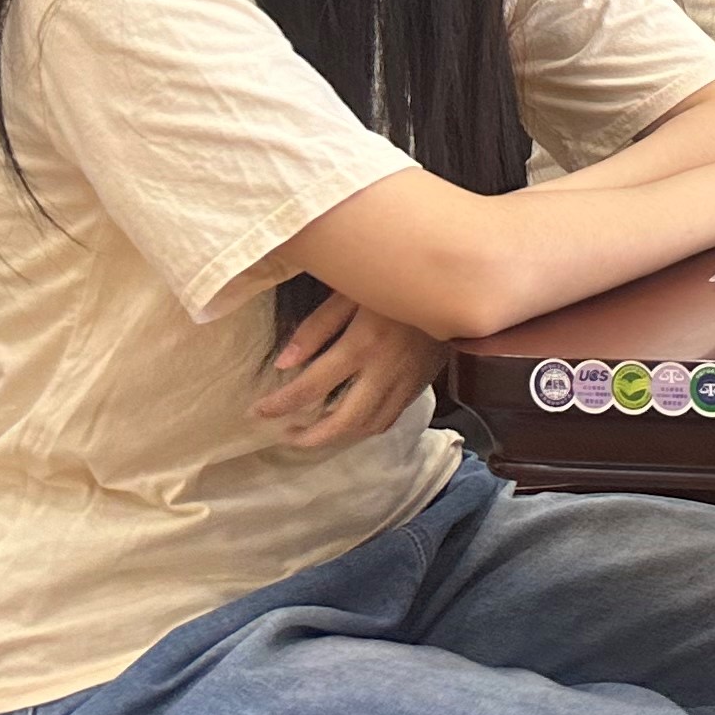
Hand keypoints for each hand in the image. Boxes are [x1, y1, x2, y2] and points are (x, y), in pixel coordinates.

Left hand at [255, 294, 445, 451]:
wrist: (457, 281)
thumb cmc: (395, 277)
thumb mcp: (349, 292)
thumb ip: (315, 328)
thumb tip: (282, 365)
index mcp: (362, 344)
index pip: (311, 387)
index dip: (279, 405)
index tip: (257, 411)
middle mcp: (385, 370)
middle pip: (343, 421)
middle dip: (309, 437)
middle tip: (285, 435)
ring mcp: (407, 380)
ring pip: (369, 426)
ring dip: (338, 437)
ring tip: (314, 432)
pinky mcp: (421, 382)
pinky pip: (391, 417)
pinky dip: (365, 427)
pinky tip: (350, 419)